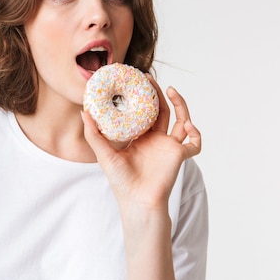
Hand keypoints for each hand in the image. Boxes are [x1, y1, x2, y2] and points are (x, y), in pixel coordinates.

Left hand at [81, 76, 200, 210]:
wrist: (136, 200)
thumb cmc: (120, 181)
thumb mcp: (103, 153)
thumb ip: (93, 134)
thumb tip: (83, 111)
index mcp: (140, 139)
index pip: (145, 113)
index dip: (143, 98)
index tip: (136, 82)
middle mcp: (156, 141)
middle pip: (163, 111)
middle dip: (159, 94)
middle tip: (149, 78)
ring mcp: (169, 147)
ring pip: (182, 121)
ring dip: (180, 105)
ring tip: (172, 90)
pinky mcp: (179, 155)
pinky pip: (194, 143)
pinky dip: (196, 133)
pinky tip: (188, 124)